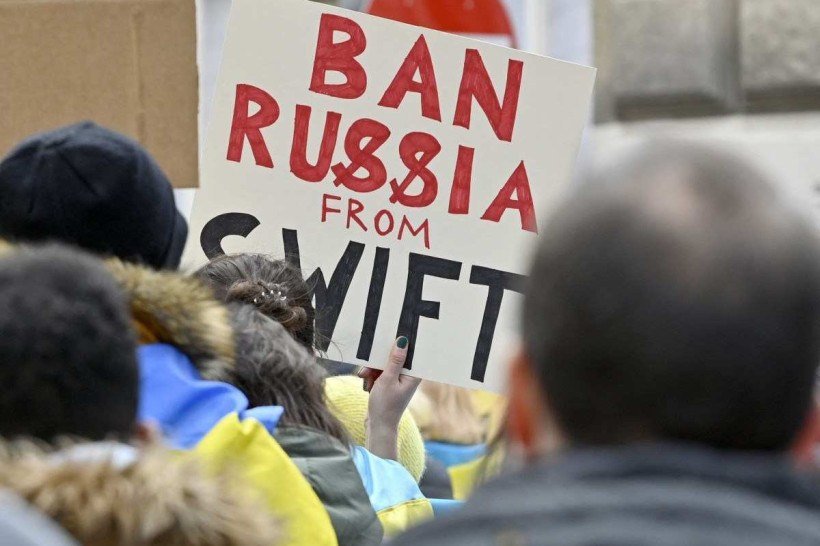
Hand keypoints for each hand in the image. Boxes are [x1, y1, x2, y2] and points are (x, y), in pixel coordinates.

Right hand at [360, 336, 420, 459]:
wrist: (378, 426)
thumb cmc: (385, 405)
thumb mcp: (388, 379)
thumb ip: (394, 360)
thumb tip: (402, 341)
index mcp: (414, 374)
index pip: (407, 353)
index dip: (395, 348)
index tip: (384, 347)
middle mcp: (408, 376)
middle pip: (392, 358)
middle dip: (377, 364)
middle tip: (367, 371)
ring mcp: (398, 380)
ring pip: (383, 365)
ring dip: (372, 372)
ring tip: (366, 382)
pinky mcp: (390, 384)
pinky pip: (380, 373)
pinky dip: (372, 378)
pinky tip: (368, 386)